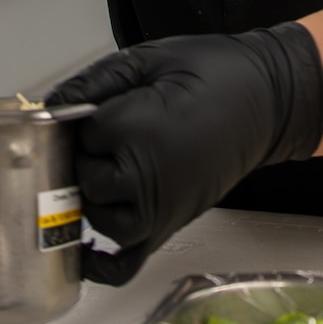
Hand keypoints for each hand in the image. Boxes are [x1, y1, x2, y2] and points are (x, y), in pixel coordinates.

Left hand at [47, 24, 322, 284]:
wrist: (269, 99)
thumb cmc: (217, 74)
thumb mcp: (151, 58)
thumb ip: (96, 82)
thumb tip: (53, 103)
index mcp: (141, 131)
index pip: (81, 134)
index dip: (82, 117)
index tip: (98, 104)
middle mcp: (149, 178)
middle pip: (84, 178)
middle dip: (85, 153)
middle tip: (105, 129)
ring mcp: (160, 209)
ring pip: (97, 218)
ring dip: (91, 195)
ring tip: (106, 165)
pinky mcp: (171, 226)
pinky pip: (124, 264)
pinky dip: (99, 265)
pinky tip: (82, 247)